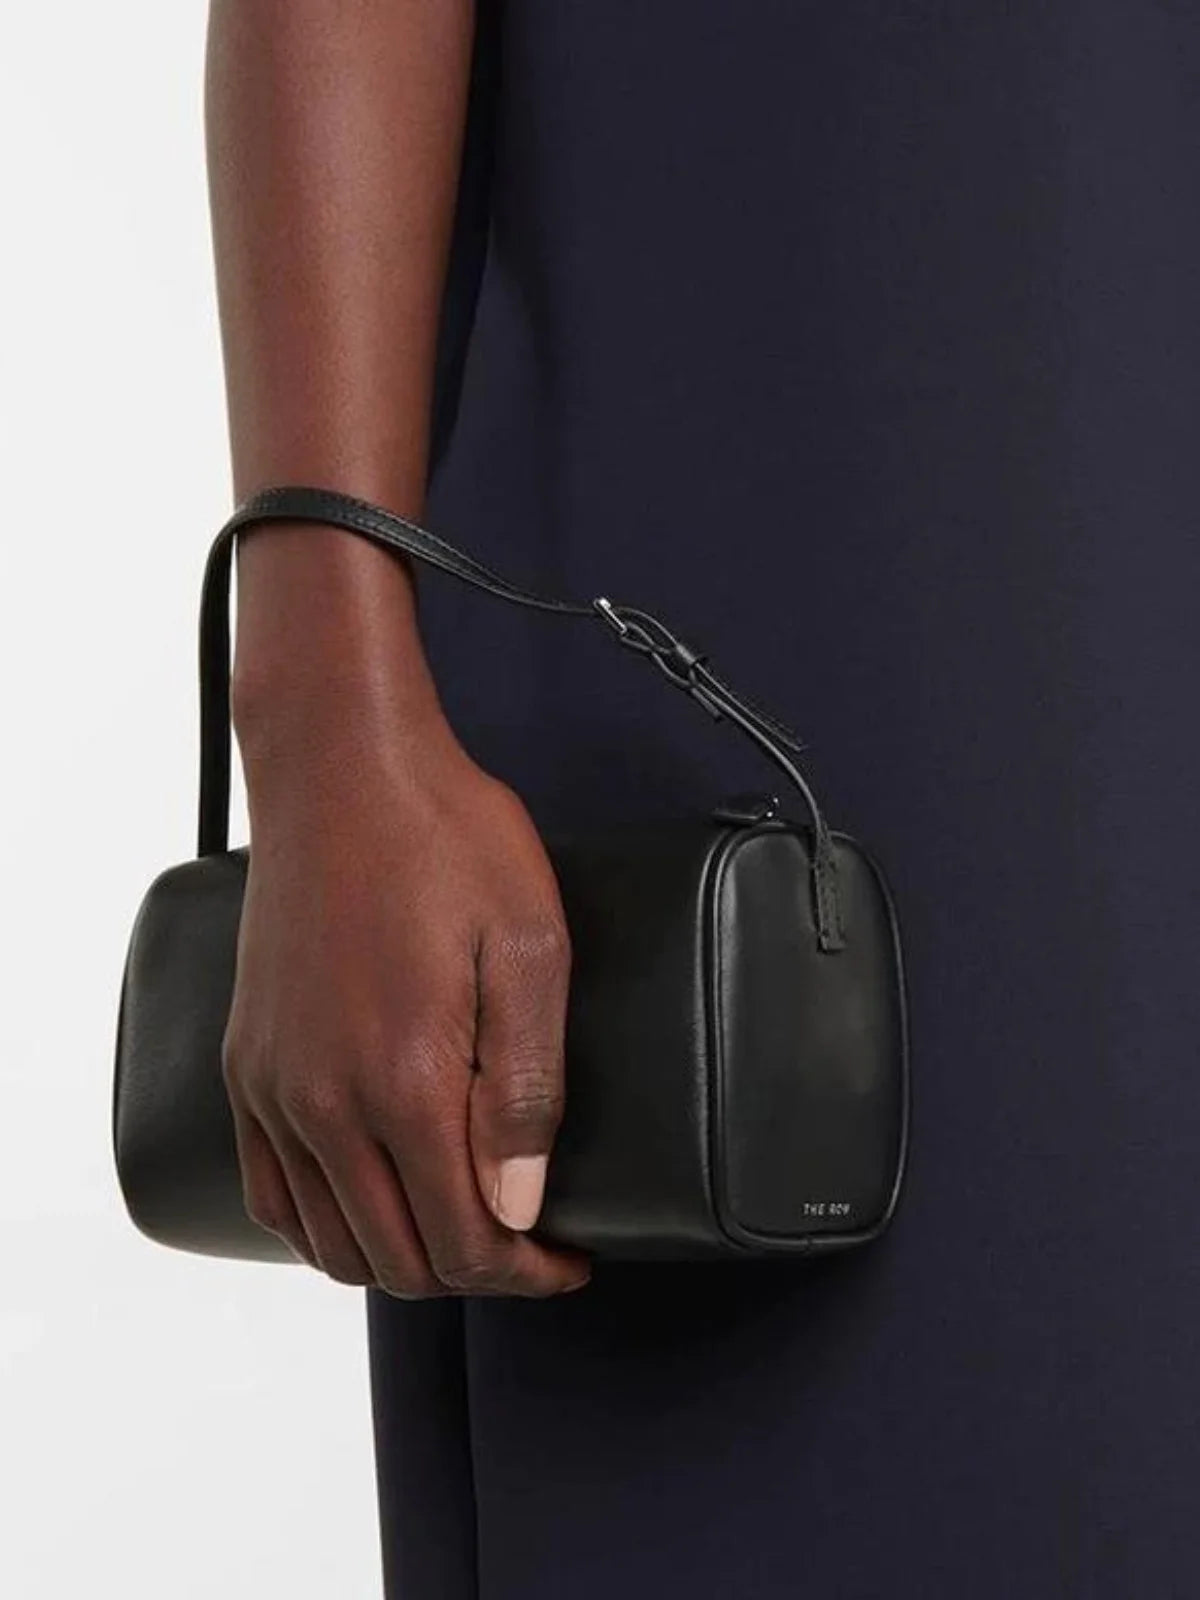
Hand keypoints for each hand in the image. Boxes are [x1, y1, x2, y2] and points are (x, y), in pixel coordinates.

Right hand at [221, 671, 588, 1298]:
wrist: (341, 767)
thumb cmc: (444, 838)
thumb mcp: (529, 946)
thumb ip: (525, 1088)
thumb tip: (519, 1206)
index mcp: (404, 1080)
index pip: (465, 1242)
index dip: (527, 1273)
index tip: (569, 1260)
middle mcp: (325, 1102)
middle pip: (398, 1259)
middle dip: (475, 1274)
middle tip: (530, 1247)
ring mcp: (276, 1088)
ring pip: (330, 1244)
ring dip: (402, 1261)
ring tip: (461, 1230)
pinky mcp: (247, 1065)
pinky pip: (271, 1194)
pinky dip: (323, 1229)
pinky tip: (368, 1207)